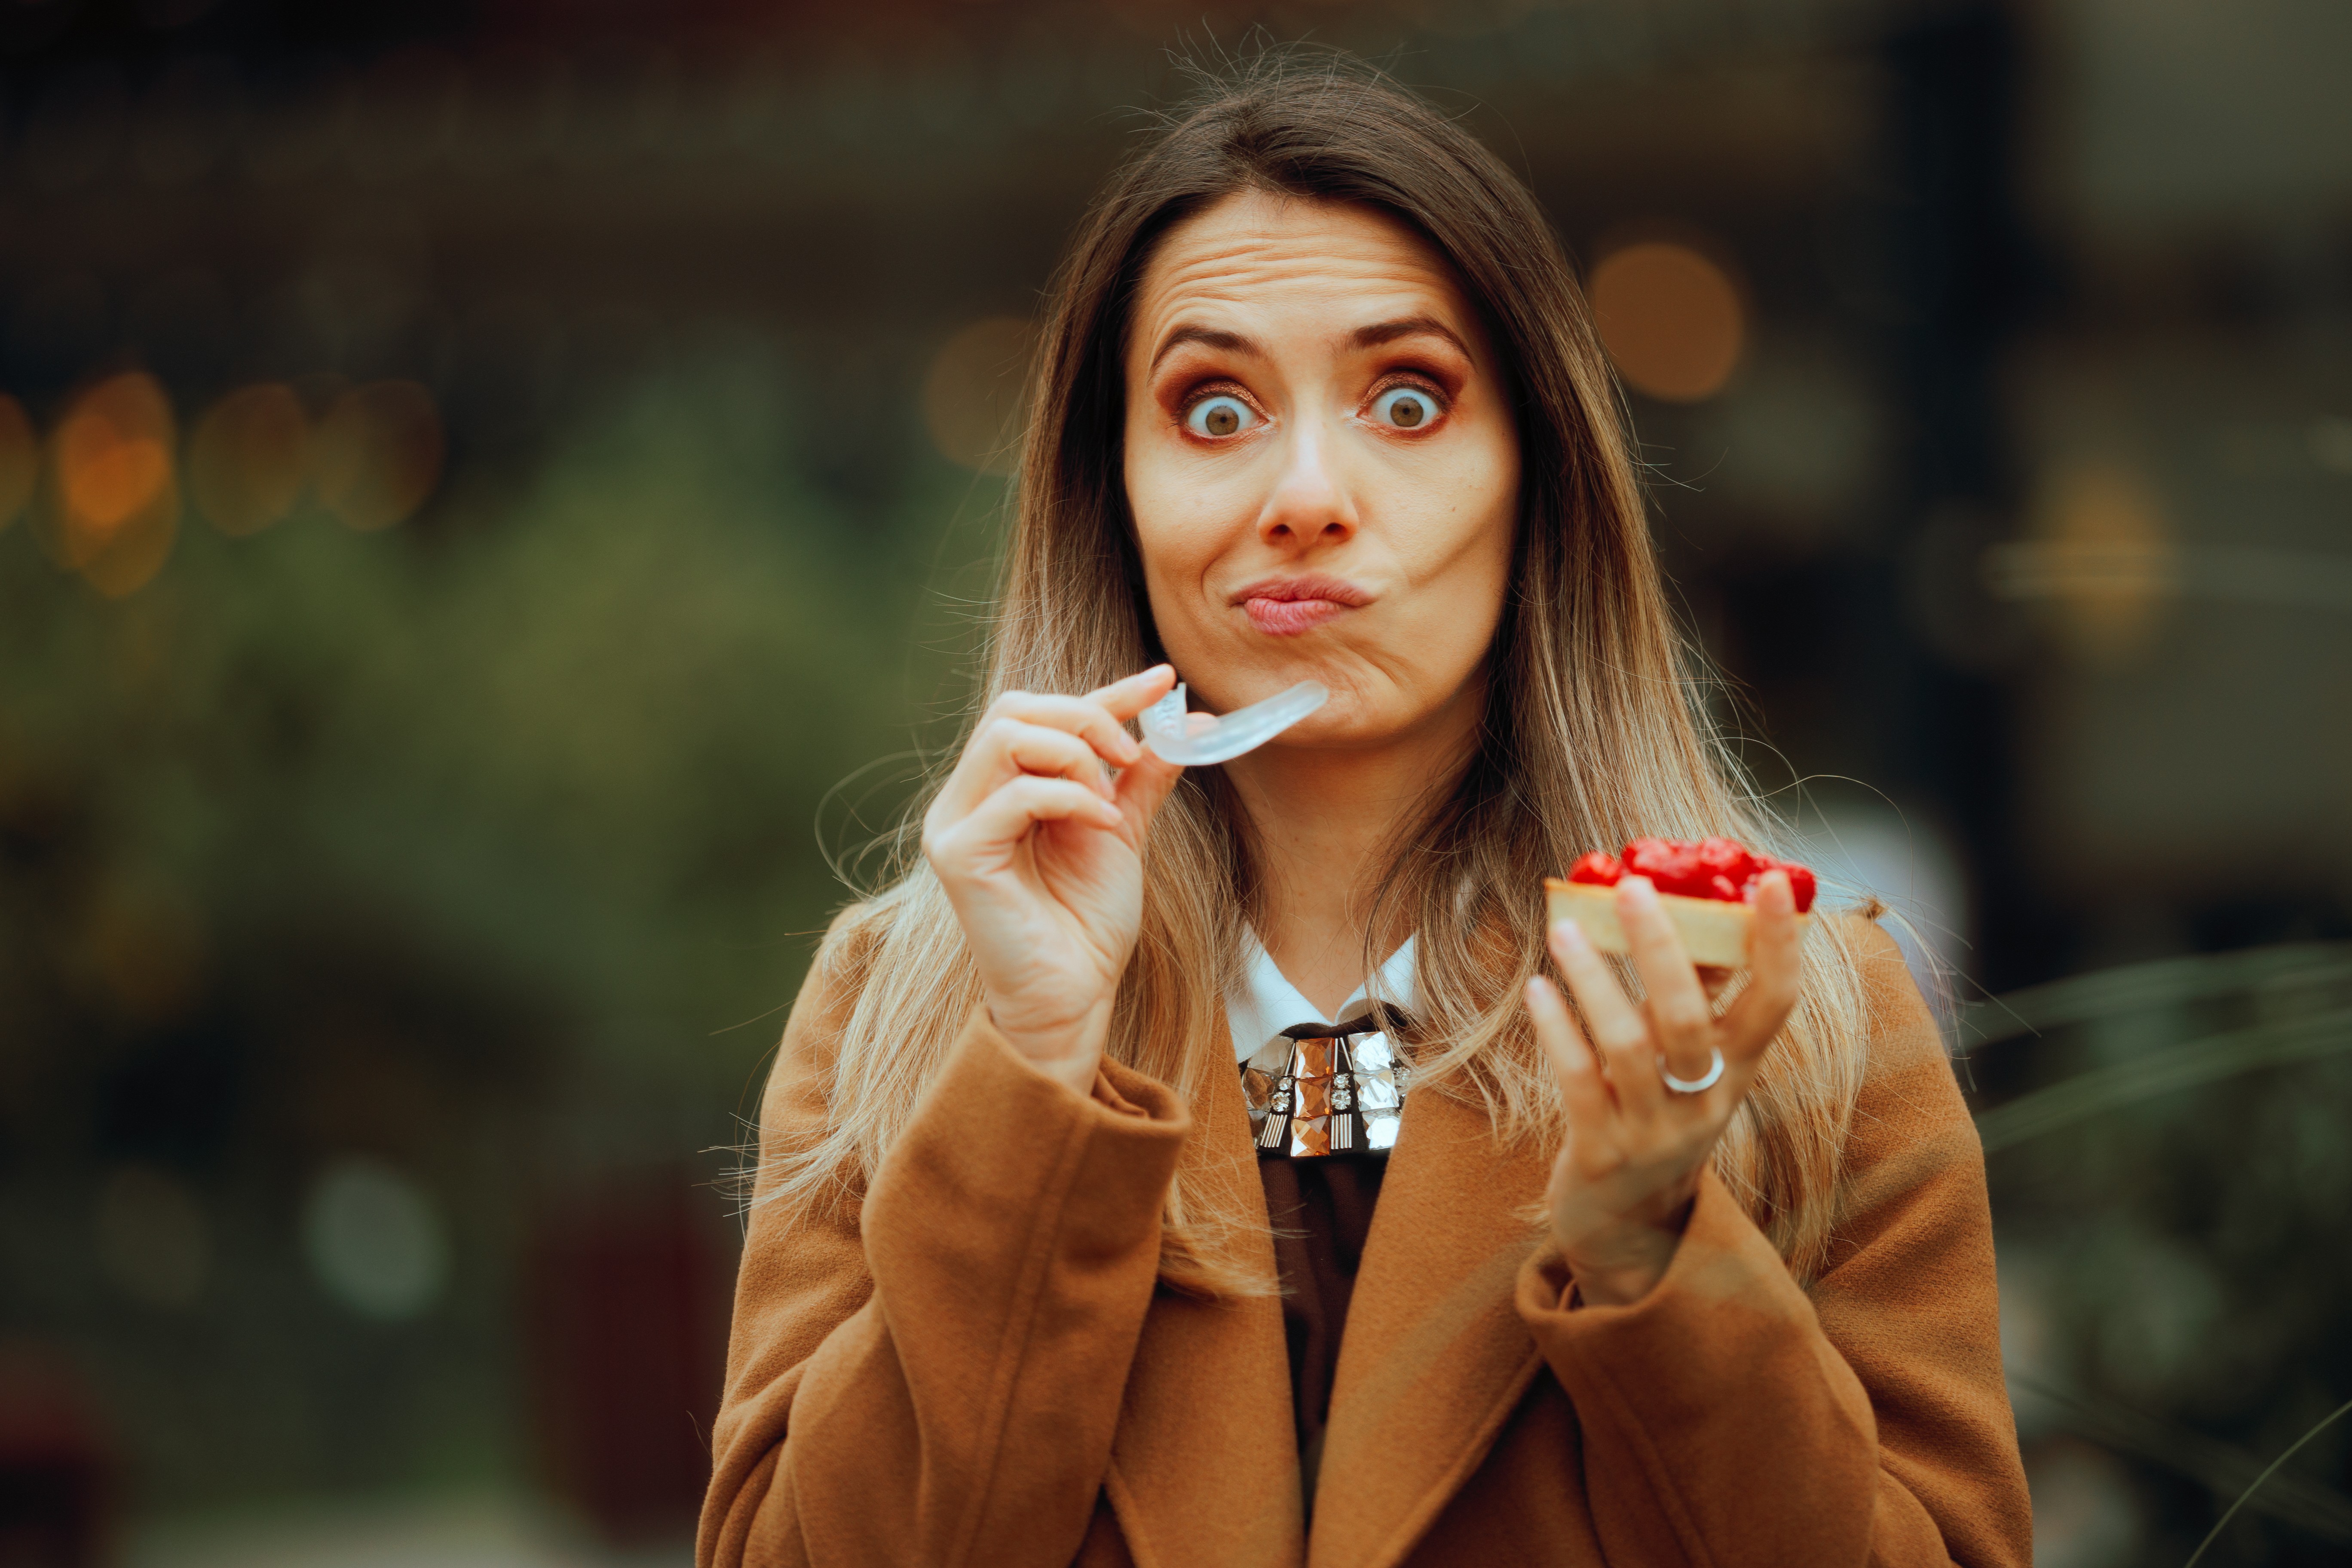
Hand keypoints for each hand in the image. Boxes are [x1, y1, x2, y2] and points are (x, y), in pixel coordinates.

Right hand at [922, 666, 1184, 1093]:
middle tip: (1131, 755)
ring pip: (1006, 736)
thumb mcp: (1122, 830)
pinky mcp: (958, 855)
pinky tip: (1104, 826)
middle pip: (1013, 708)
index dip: (1105, 692)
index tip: (1163, 682)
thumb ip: (1142, 776)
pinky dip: (1070, 798)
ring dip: (1075, 757)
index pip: (1041, 713)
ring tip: (1110, 805)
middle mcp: (966, 798)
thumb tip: (1191, 721)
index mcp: (998, 787)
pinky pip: (1015, 794)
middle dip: (1085, 718)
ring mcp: (955, 824)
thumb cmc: (1087, 923)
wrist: (1074, 995)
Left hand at [1522, 872, 1803, 1304]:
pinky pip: (1578, 1080)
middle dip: (1663, 949)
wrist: (1628, 1228)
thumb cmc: (1654, 1116)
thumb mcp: (1687, 1065)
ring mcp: (1653, 1132)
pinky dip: (1557, 1031)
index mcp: (1737, 1072)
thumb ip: (1692, 995)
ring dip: (1594, 981)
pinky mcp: (1601, 1153)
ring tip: (1565, 929)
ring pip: (1629, 1046)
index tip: (1768, 880)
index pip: (1774, 1003)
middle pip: (1691, 1019)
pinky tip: (1537, 990)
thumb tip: (1686, 906)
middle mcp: (1704, 1102)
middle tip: (1632, 887)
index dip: (1778, 943)